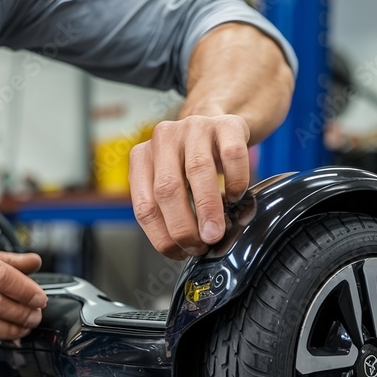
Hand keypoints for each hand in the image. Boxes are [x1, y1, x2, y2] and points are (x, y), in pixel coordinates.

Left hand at [129, 114, 250, 258]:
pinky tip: (235, 196)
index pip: (144, 206)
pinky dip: (235, 181)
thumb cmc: (191, 163)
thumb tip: (184, 246)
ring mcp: (194, 127)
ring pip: (198, 170)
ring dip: (208, 209)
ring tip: (216, 233)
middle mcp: (163, 139)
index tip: (180, 252)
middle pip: (167, 189)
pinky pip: (232, 155)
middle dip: (184, 226)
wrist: (218, 125)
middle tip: (199, 246)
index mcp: (142, 158)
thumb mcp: (172, 183)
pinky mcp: (226, 124)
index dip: (161, 235)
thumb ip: (170, 210)